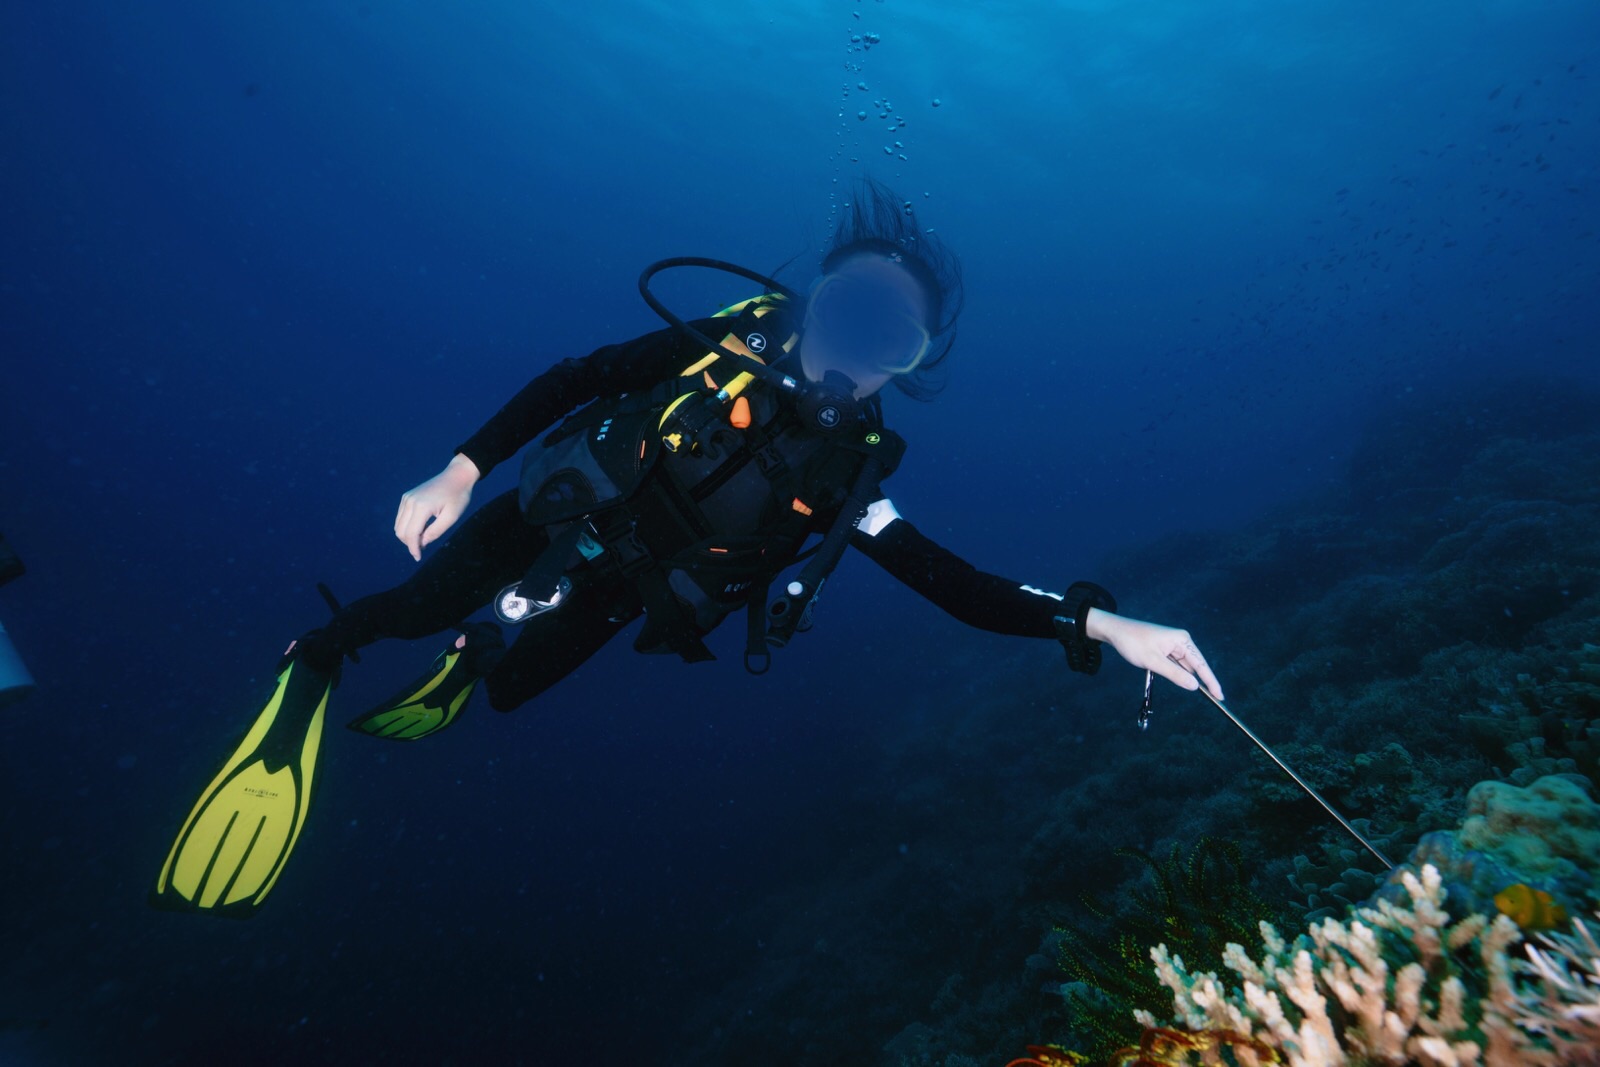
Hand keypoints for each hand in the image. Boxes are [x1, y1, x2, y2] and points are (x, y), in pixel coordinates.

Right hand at [394, 454, 480, 561]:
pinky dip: (408, 527)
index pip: (410, 534)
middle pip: (401, 531)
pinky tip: (422, 528)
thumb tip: (421, 543)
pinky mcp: (407, 497)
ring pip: (398, 525)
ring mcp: (406, 498)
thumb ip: (435, 532)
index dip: (413, 548)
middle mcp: (409, 501)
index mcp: (421, 506)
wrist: (457, 476)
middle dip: (410, 543)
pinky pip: (401, 517)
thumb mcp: (451, 517)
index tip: (418, 558)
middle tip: (424, 548)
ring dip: (408, 535)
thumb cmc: (458, 496)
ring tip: (425, 536)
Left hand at [1085, 609, 1223, 700]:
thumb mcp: (1153, 662)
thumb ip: (1175, 675)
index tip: (1220, 696)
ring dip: (1185, 678)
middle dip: (1202, 681)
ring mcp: (1174, 645)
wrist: (1115, 632)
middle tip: (1214, 698)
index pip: (1201, 665)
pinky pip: (1176, 665)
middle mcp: (1181, 641)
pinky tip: (1175, 678)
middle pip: (1196, 666)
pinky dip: (1176, 674)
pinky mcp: (1166, 649)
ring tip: (1186, 685)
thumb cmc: (1133, 643)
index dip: (1211, 681)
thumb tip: (1194, 686)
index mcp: (1182, 640)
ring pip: (1185, 667)